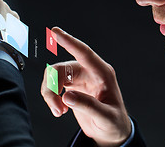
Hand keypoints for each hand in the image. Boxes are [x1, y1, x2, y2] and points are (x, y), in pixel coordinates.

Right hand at [41, 27, 130, 146]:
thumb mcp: (106, 117)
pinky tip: (61, 108)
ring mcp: (79, 78)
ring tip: (58, 111)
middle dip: (52, 87)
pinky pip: (53, 84)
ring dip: (50, 93)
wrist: (111, 132)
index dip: (70, 42)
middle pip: (61, 69)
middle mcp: (89, 72)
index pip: (84, 53)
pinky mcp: (72, 86)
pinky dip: (51, 96)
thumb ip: (89, 106)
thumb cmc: (114, 122)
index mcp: (102, 73)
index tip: (56, 32)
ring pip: (54, 75)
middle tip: (56, 108)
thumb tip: (67, 97)